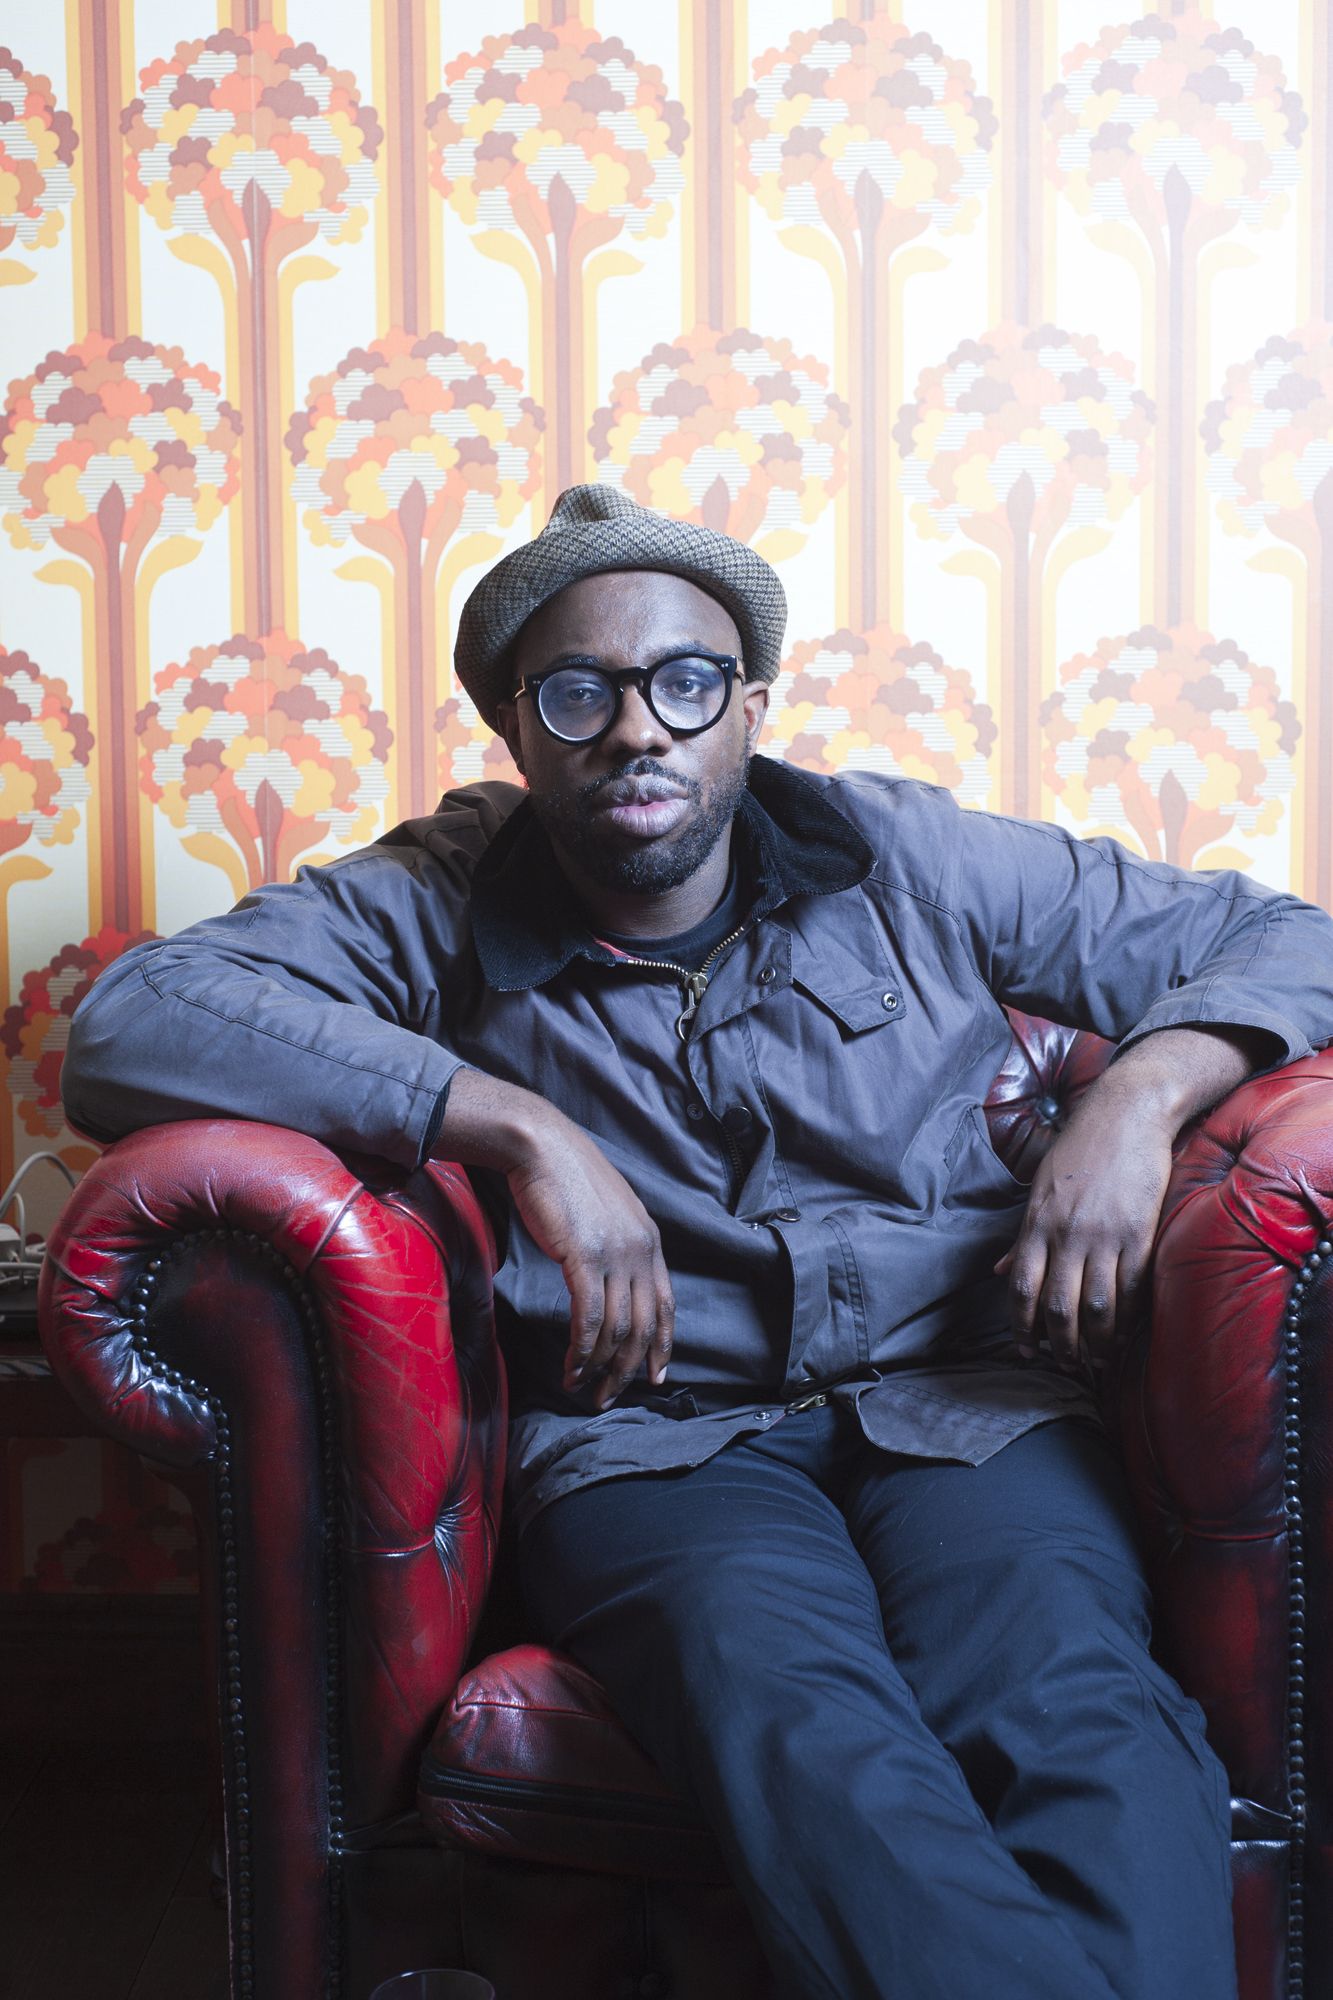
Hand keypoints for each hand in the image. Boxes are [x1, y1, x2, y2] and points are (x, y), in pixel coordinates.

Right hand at [505, 1117, 673, 1409]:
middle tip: (609, 1396)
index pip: (666, 1304)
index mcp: (650, 1241)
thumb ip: (617, 1244)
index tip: (654, 1376)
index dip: (662, 1345)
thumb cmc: (566, 1176)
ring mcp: (614, 1255)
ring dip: (600, 1367)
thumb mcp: (608, 1211)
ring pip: (617, 1329)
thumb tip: (610, 1277)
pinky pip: (588, 1319)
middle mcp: (640, 1250)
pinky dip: (581, 1350)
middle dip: (627, 1369)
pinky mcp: (583, 1258)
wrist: (541, 1145)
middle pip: (643, 1326)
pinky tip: (571, 1367)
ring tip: (583, 1389)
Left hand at [994, 1108, 1173, 1374]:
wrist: (1127, 1112)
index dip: (1022, 1327)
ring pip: (1097, 1305)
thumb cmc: (1080, 1149)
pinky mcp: (1140, 1232)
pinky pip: (1132, 1286)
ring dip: (1097, 1341)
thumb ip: (1023, 1236)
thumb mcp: (1040, 1189)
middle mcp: (1067, 1233)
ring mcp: (1104, 1235)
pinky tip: (1127, 1331)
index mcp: (1037, 1223)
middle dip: (1061, 1344)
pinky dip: (1129, 1316)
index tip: (1026, 1351)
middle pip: (1058, 1306)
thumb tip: (1001, 1273)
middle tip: (1067, 1366)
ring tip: (1098, 1360)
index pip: (1022, 1289)